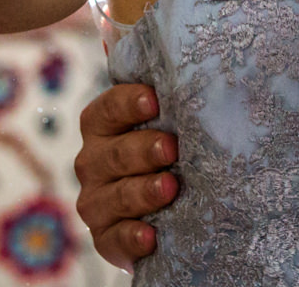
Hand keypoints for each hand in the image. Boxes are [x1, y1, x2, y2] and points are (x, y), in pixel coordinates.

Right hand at [74, 83, 178, 268]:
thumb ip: (176, 99)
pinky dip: (132, 238)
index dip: (129, 103)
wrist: (169, 207)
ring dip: (143, 191)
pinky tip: (151, 236)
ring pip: (115, 196)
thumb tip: (206, 58)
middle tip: (172, 148)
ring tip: (170, 187)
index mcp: (102, 126)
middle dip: (144, 150)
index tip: (155, 100)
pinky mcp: (106, 238)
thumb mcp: (172, 121)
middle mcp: (93, 162)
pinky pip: (114, 240)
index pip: (108, 108)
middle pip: (114, 153)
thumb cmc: (171, 150)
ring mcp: (96, 202)